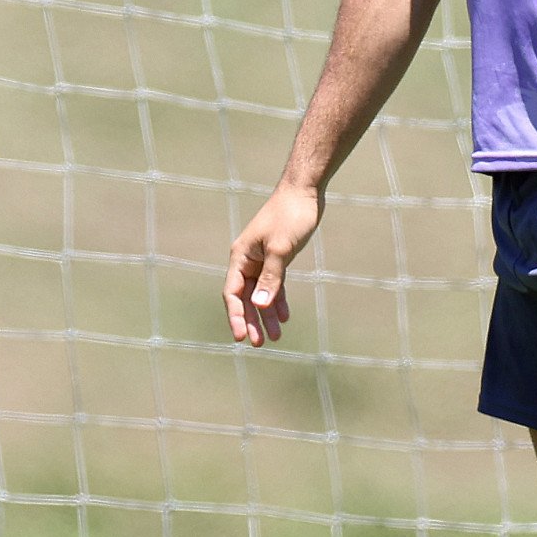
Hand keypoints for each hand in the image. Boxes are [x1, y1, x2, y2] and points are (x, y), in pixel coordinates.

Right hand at [223, 181, 320, 346]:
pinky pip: (274, 284)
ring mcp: (262, 259)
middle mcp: (247, 260)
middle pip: (245, 297)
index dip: (236, 316)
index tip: (241, 337)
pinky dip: (278, 299)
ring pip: (260, 293)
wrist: (304, 192)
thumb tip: (258, 305)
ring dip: (266, 314)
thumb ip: (271, 278)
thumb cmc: (291, 216)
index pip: (232, 293)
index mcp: (241, 257)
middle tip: (259, 344)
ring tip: (275, 337)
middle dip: (252, 321)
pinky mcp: (277, 257)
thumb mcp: (281, 249)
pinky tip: (285, 315)